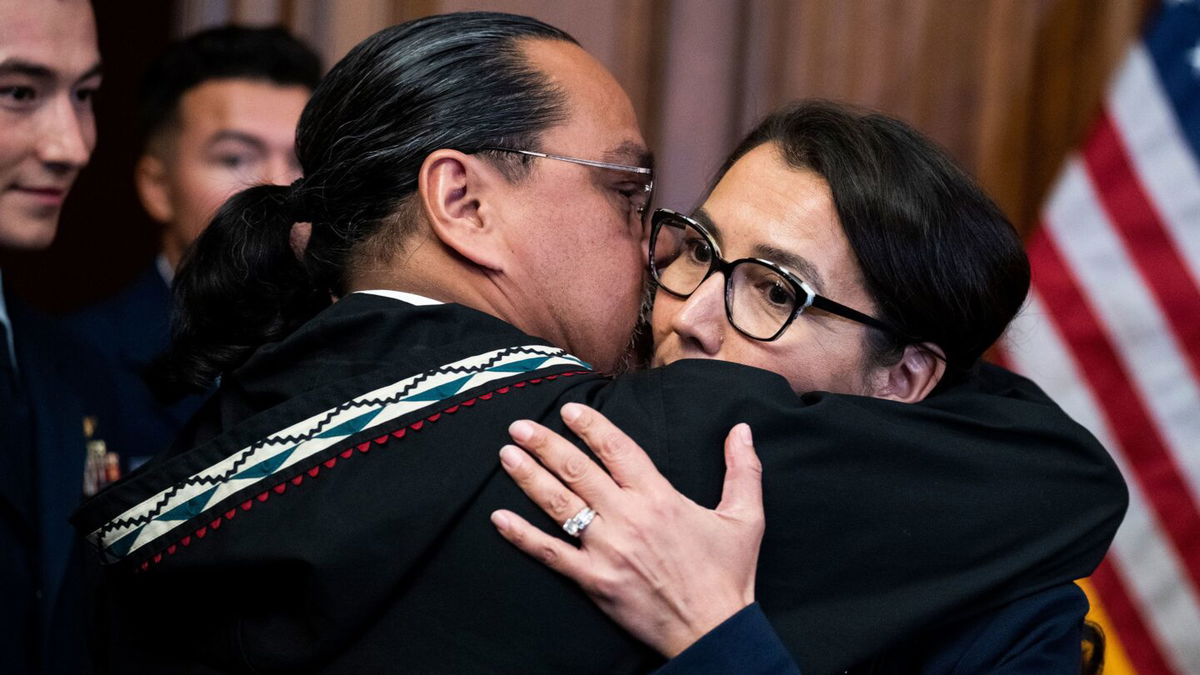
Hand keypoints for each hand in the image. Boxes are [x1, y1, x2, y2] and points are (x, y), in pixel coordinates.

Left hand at [490, 402, 763, 657]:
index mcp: (659, 497)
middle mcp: (628, 517)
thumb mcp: (746, 517)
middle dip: (545, 443)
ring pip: (559, 505)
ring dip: (529, 476)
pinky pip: (550, 554)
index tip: (569, 408)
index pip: (617, 449)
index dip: (590, 425)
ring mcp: (607, 549)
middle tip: (519, 425)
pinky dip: (521, 536)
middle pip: (577, 470)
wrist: (714, 631)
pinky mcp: (594, 580)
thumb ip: (743, 470)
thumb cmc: (729, 575)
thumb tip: (742, 429)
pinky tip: (498, 518)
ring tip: (506, 455)